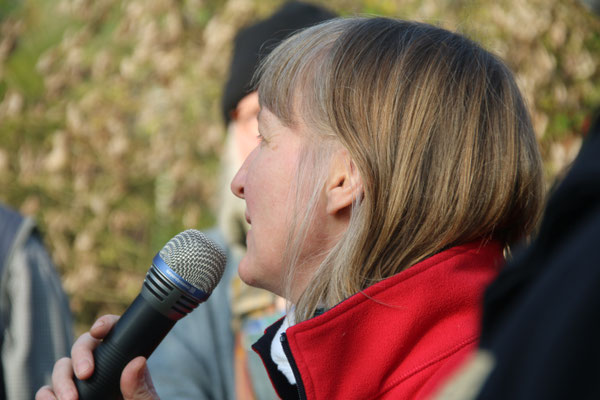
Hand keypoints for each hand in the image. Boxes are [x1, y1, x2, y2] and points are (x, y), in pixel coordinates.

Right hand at [35, 315, 159, 399]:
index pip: (114, 332)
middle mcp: (101, 369)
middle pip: (82, 345)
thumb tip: (137, 362)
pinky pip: (46, 392)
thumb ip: (142, 389)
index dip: (105, 324)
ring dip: (62, 380)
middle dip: (80, 355)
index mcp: (124, 362)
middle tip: (86, 373)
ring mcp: (81, 385)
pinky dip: (47, 396)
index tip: (100, 331)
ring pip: (61, 368)